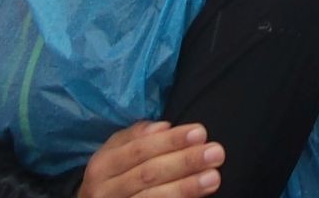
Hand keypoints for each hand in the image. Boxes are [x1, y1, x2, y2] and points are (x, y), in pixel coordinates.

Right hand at [80, 122, 223, 197]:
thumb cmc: (114, 176)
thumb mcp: (116, 153)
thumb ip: (136, 137)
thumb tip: (164, 127)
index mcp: (103, 165)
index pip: (140, 149)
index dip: (170, 141)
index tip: (200, 133)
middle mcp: (105, 190)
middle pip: (149, 174)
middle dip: (185, 162)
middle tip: (216, 153)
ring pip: (153, 197)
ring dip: (186, 187)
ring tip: (213, 177)